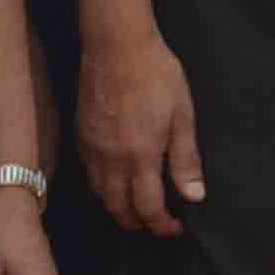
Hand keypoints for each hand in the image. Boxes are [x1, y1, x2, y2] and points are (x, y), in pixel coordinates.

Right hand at [78, 31, 202, 237]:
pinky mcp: (80, 135)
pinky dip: (101, 188)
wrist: (116, 46)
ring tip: (134, 209)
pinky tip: (113, 182)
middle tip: (154, 225)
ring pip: (99, 194)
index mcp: (141, 156)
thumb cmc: (156, 76)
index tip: (174, 229)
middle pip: (118, 208)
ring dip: (117, 208)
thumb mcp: (183, 116)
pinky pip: (89, 174)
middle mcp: (112, 159)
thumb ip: (186, 159)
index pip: (148, 207)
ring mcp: (92, 148)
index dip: (161, 225)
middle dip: (136, 223)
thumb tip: (194, 196)